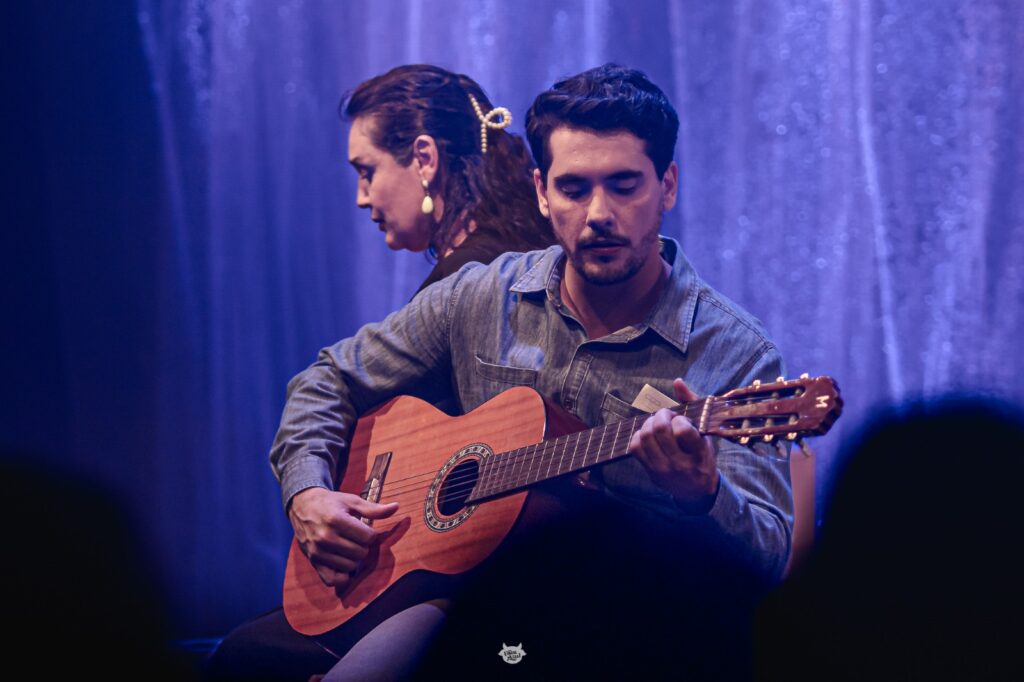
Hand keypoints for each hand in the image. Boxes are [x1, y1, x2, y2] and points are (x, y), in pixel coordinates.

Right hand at [287, 487, 398, 588]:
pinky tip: (343, 564)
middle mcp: (325, 538)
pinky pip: (333, 580)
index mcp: (336, 520)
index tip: (363, 529)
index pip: (368, 538)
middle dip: (362, 545)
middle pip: (361, 553)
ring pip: (350, 566)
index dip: (371, 534)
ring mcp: (318, 552)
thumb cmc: (331, 503)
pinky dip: (342, 576)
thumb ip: (374, 509)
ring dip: (354, 559)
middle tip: (354, 537)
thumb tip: (396, 507)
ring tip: (348, 547)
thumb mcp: (351, 501)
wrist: (302, 506)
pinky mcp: (313, 562)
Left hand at [628, 378, 719, 512]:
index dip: (679, 419)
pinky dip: (639, 436)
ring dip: (649, 424)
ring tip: (658, 424)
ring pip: (645, 437)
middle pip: (659, 430)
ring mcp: (662, 469)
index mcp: (698, 453)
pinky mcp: (650, 471)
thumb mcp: (705, 433)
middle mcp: (679, 463)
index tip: (682, 420)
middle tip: (667, 417)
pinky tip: (649, 435)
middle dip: (661, 415)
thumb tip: (677, 381)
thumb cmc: (702, 456)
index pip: (682, 430)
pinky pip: (635, 448)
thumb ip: (692, 405)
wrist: (696, 490)